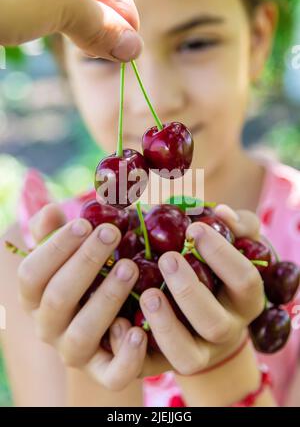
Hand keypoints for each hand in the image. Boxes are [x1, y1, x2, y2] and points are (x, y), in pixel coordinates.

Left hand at [0, 0, 142, 60]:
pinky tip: (56, 38)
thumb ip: (100, 24)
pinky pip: (39, 4)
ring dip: (80, 26)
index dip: (124, 10)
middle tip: (110, 52)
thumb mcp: (60, 3)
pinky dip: (53, 23)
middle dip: (103, 21)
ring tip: (90, 50)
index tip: (131, 45)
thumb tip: (133, 49)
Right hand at [18, 204, 147, 390]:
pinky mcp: (103, 372)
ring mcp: (74, 352)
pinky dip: (126, 355)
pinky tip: (141, 329)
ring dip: (106, 298)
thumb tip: (50, 210)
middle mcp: (48, 327)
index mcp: (34, 297)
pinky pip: (112, 375)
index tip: (85, 222)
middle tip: (112, 233)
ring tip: (131, 268)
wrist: (104, 324)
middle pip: (57, 298)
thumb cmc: (85, 278)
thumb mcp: (68, 255)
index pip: (31, 273)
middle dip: (85, 263)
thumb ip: (54, 233)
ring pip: (82, 333)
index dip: (56, 247)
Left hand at [139, 205, 263, 375]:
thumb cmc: (213, 269)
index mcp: (244, 301)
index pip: (245, 281)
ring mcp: (195, 352)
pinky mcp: (161, 364)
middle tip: (167, 259)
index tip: (195, 228)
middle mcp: (224, 332)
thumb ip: (235, 227)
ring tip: (147, 294)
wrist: (196, 315)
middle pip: (215, 324)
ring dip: (165, 325)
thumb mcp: (230, 245)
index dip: (223, 256)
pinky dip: (132, 350)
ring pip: (186, 357)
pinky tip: (119, 321)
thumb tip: (222, 213)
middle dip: (190, 291)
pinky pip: (149, 368)